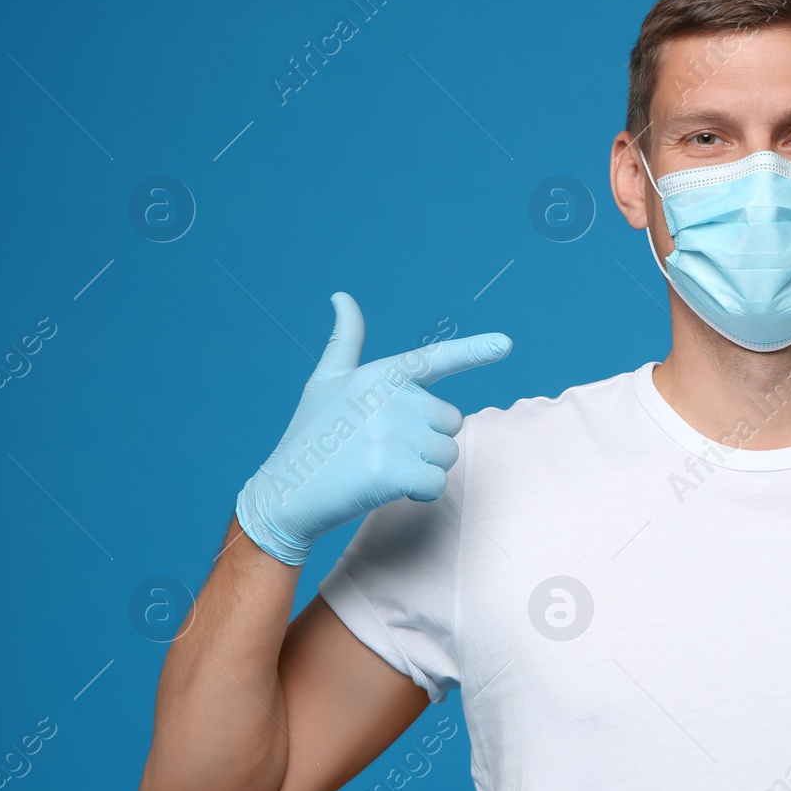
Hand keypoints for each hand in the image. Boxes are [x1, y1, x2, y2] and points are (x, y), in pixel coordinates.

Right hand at [235, 292, 512, 565]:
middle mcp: (389, 398)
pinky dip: (421, 492)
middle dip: (428, 440)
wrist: (284, 494)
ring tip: (381, 468)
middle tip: (384, 450)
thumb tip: (341, 296)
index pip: (435, 358)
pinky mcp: (394, 469)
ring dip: (424, 467)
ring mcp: (392, 433)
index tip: (505, 343)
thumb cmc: (310, 437)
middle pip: (450, 420)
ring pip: (448, 453)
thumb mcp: (324, 382)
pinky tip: (388, 488)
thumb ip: (344, 340)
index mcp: (379, 374)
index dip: (474, 350)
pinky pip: (437, 482)